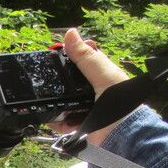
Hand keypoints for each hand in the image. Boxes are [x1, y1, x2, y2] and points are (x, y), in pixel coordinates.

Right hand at [48, 28, 128, 144]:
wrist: (123, 133)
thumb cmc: (120, 101)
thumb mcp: (102, 74)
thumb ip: (85, 57)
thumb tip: (70, 33)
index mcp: (101, 75)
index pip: (81, 62)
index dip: (68, 58)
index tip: (53, 56)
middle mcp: (93, 91)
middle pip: (69, 84)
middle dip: (57, 84)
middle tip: (44, 82)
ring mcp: (86, 108)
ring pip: (64, 103)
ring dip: (54, 103)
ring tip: (45, 101)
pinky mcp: (80, 125)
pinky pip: (62, 121)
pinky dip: (55, 121)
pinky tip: (51, 118)